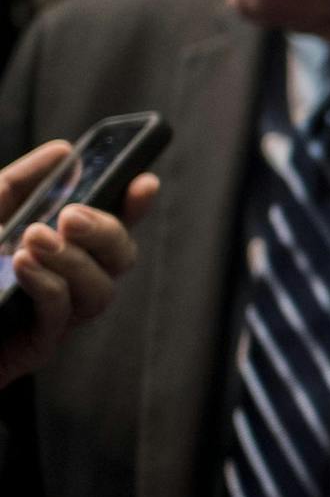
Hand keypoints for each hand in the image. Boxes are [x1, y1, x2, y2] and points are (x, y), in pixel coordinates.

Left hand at [0, 141, 158, 391]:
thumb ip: (19, 183)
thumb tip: (63, 152)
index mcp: (59, 246)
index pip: (112, 225)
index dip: (135, 205)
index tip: (143, 182)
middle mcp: (67, 280)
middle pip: (121, 258)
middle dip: (106, 232)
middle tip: (72, 216)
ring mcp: (56, 315)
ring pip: (101, 290)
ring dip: (74, 260)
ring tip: (35, 238)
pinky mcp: (38, 345)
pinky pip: (62, 315)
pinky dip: (48, 284)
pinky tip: (23, 264)